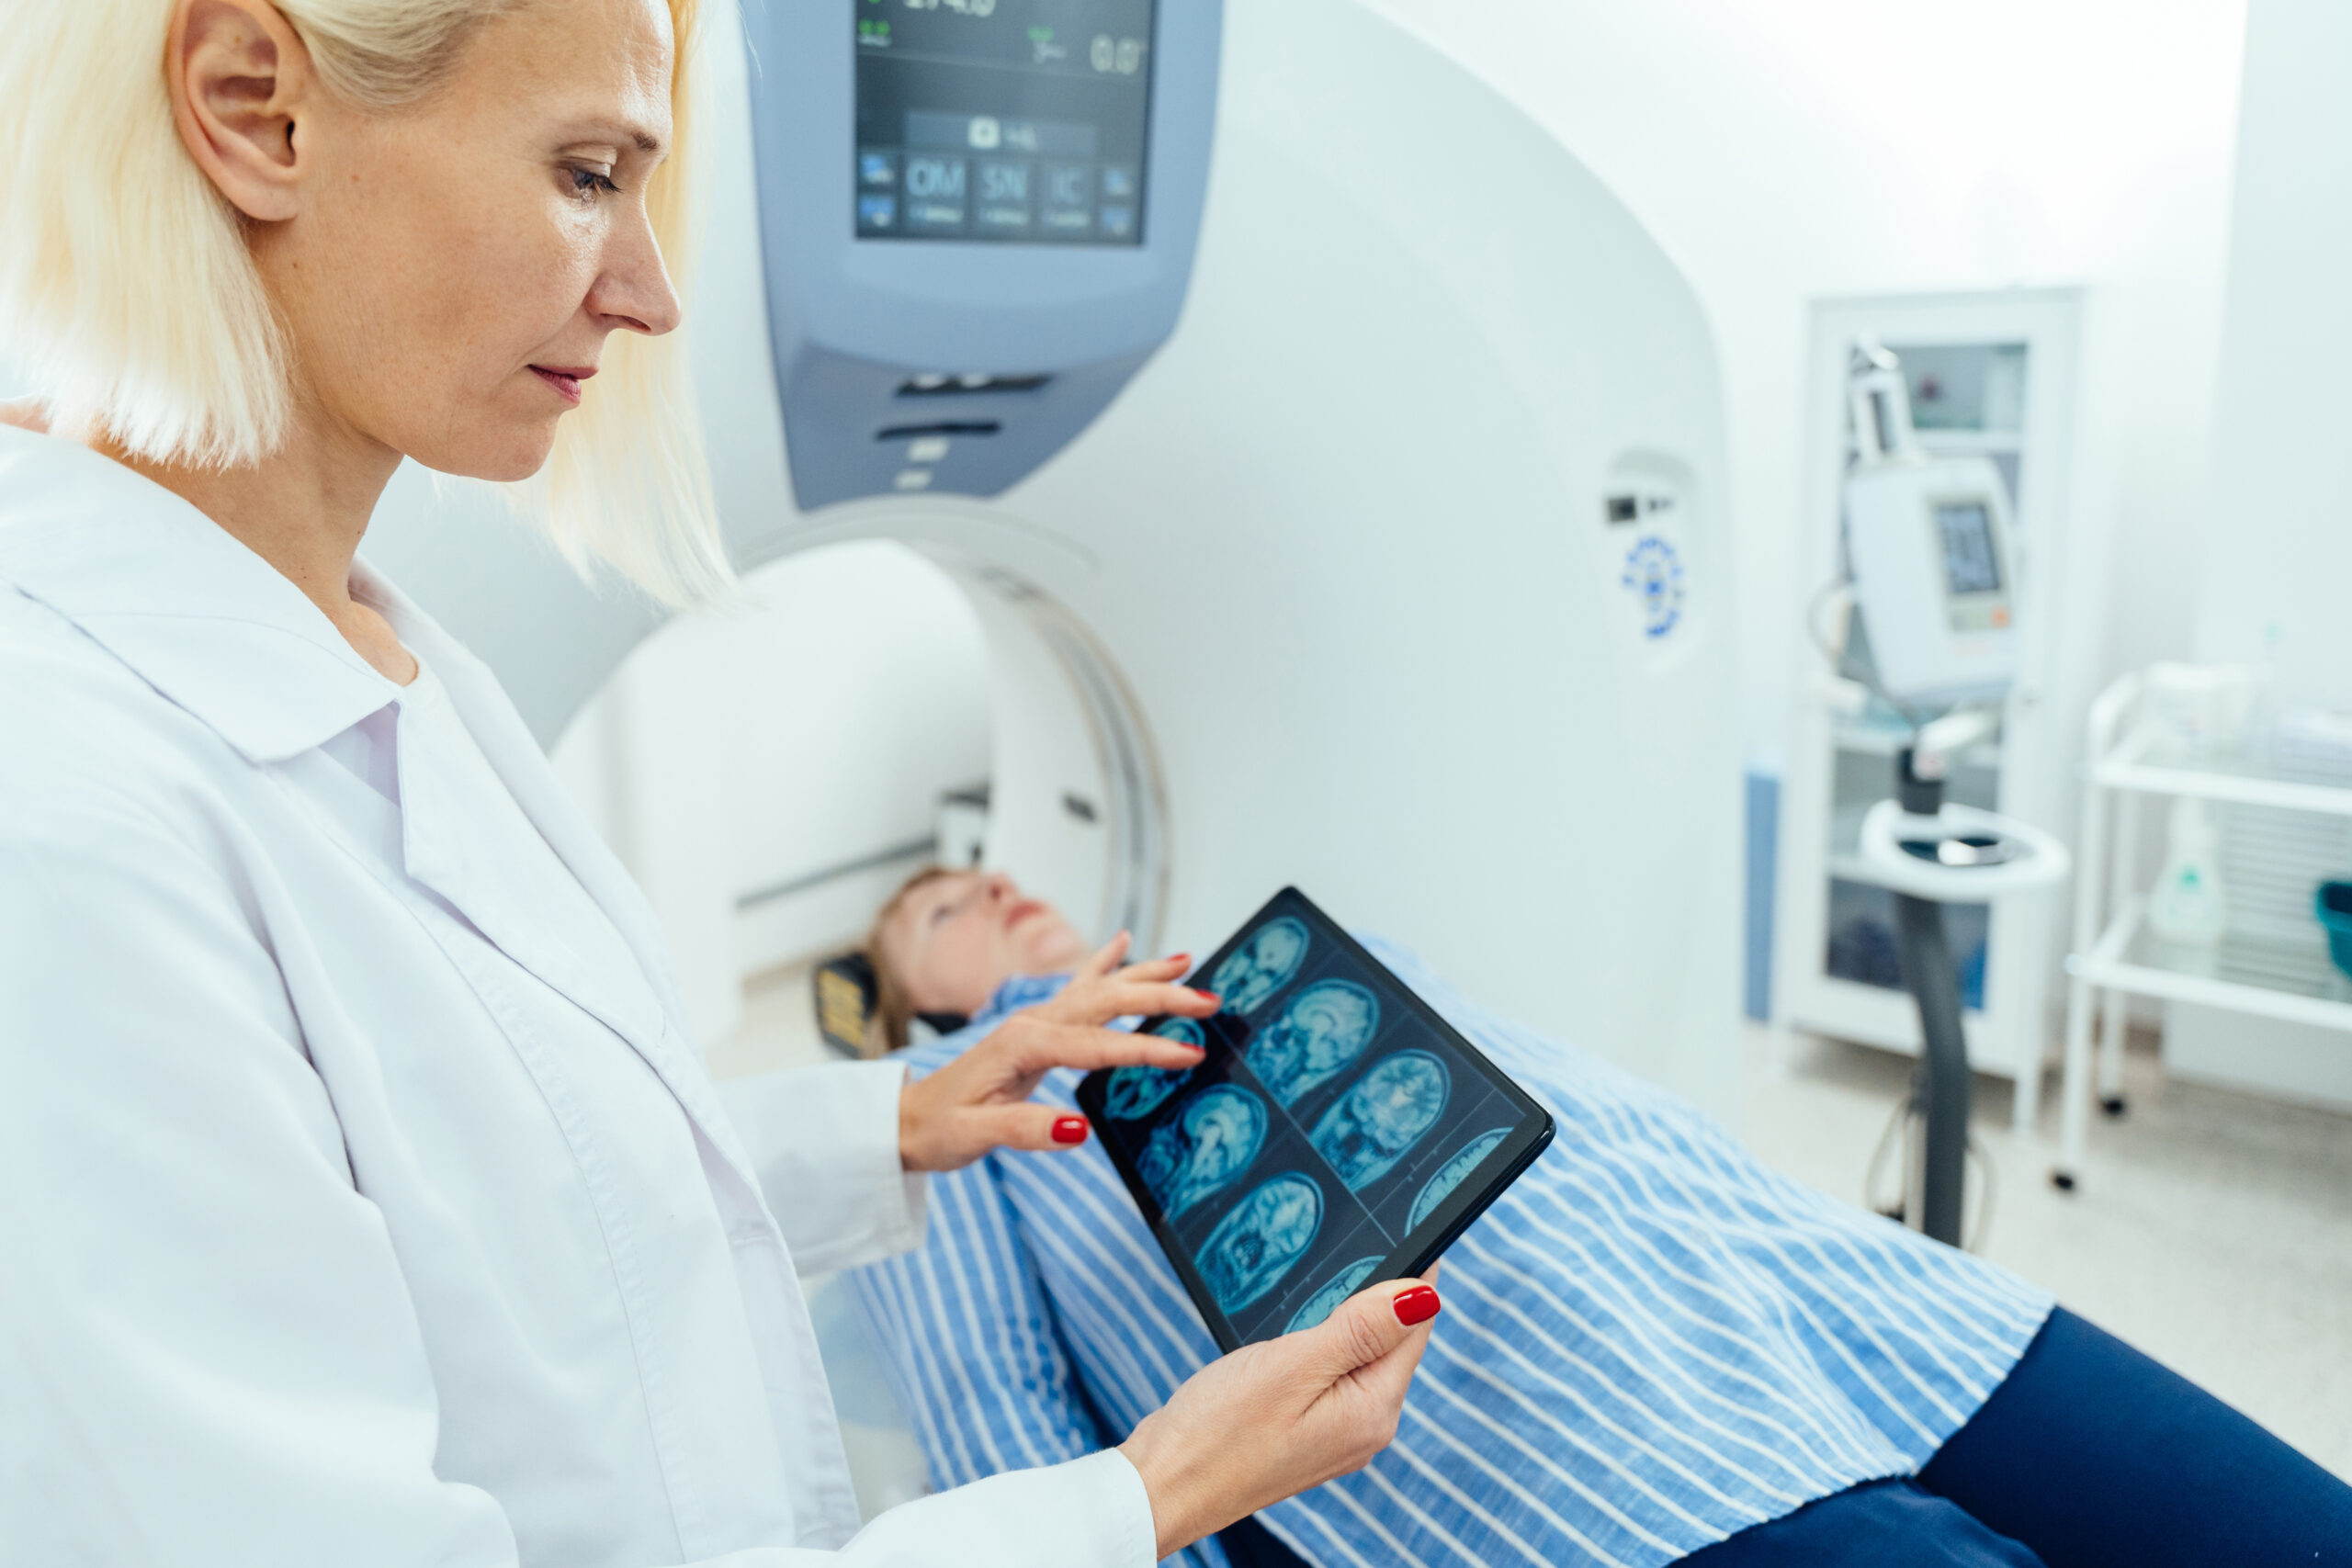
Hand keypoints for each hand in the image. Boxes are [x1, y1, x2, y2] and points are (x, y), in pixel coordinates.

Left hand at [896, 934, 1218, 1172]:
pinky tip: (1122, 943)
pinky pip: (1079, 989)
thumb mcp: (976, 1136)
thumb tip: (1079, 1130)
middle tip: (1211, 1000)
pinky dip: (1105, 964)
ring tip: (1187, 959)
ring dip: (1144, 973)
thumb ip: (1028, 1130)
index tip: (1190, 1054)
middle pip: (1109, 1001)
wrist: (906, 1119)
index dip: (1148, 1048)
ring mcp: (1035, 1021)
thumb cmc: (938, 1128)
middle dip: (1162, 996)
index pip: (1099, 1045)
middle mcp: (1033, 1024)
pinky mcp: (1035, 1029)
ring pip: (1101, 988)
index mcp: (1024, 1045)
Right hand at [1119, 1269, 1441, 1556]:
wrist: (1163, 1486)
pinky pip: (1335, 1376)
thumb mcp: (1292, 1366)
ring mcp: (1339, 1434)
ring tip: (1315, 1286)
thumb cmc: (1217, 1431)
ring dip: (1346, 1320)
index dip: (1411, 1273)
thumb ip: (1360, 1330)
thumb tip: (1423, 1296)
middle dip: (1375, 1296)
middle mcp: (1368, 1428)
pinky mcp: (1311, 1432)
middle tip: (1344, 1249)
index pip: (1415, 1327)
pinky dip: (1324, 1346)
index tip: (1398, 1227)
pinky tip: (1297, 1333)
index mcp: (1374, 1411)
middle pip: (1394, 1341)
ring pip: (1362, 1356)